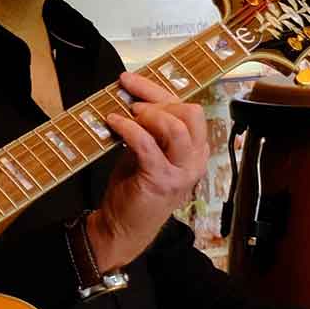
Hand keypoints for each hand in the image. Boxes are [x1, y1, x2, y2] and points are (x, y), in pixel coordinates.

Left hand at [89, 71, 209, 269]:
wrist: (123, 227)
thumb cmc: (135, 188)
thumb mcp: (149, 152)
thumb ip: (151, 129)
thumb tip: (135, 95)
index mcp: (196, 151)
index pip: (188, 110)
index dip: (159, 91)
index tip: (131, 81)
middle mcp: (195, 161)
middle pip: (190, 114)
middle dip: (158, 101)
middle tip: (132, 104)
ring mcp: (181, 173)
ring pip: (176, 127)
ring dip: (148, 115)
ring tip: (126, 115)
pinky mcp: (161, 180)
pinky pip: (147, 144)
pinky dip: (128, 129)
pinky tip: (114, 123)